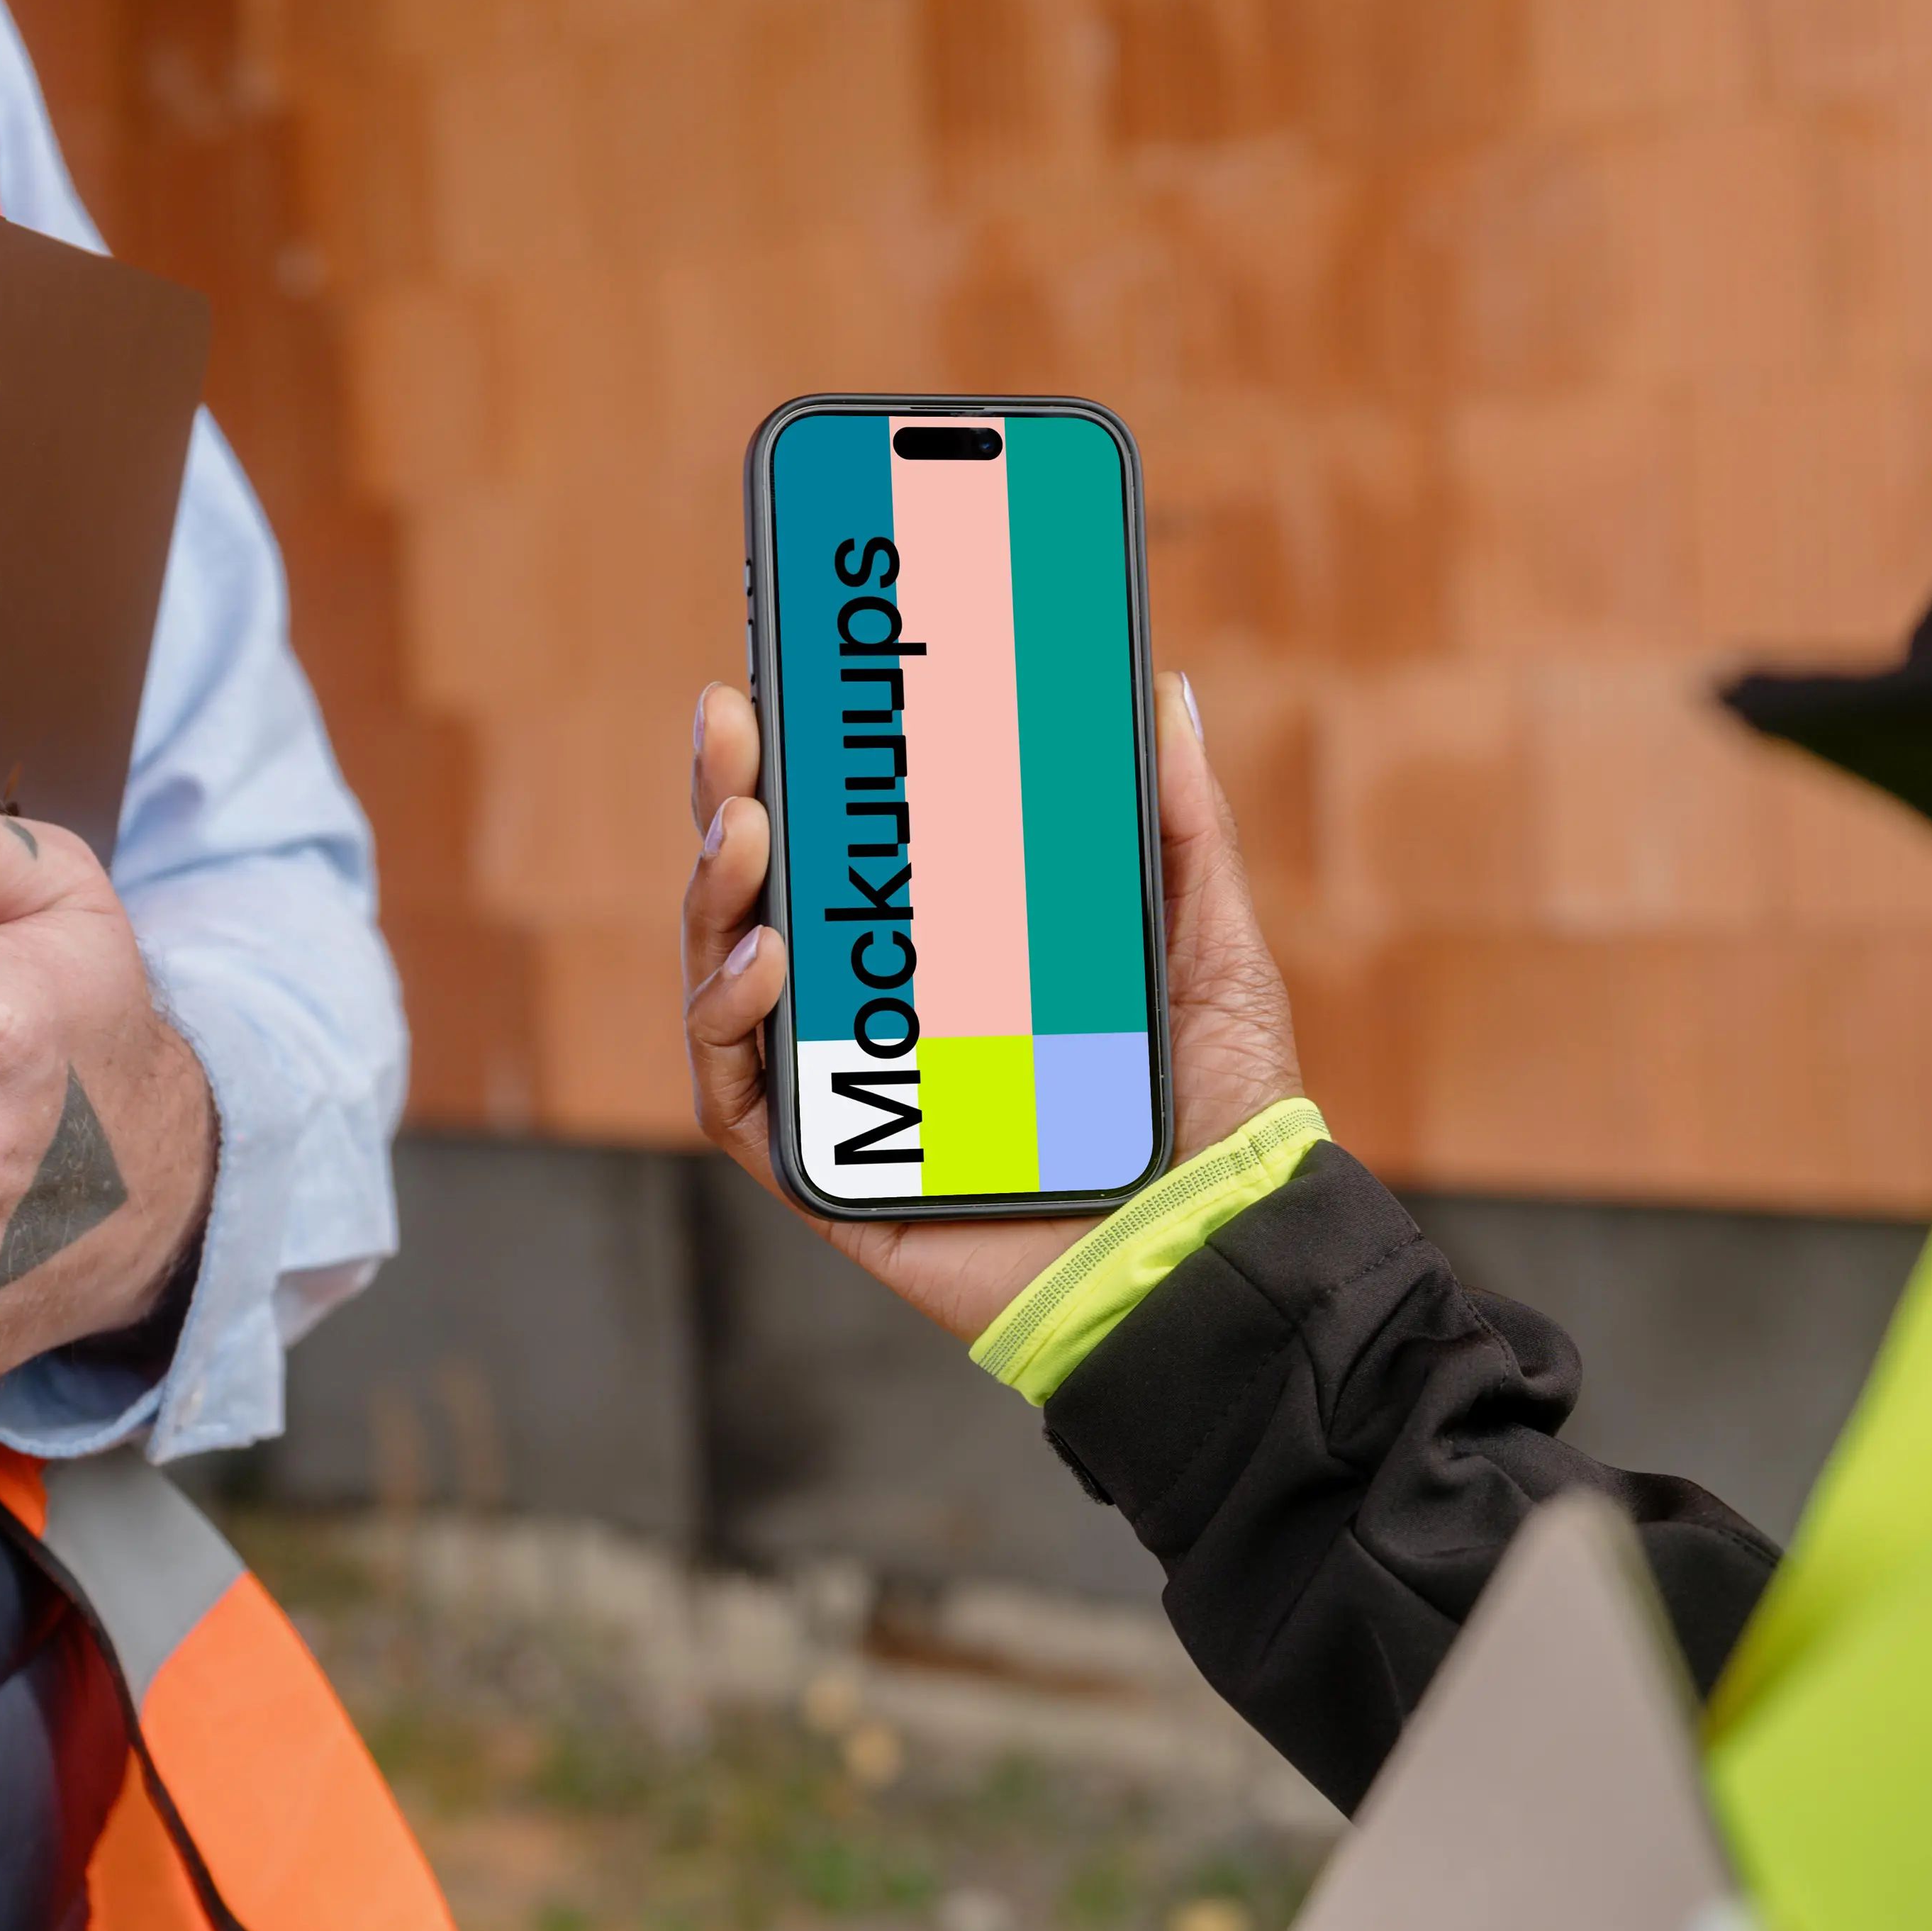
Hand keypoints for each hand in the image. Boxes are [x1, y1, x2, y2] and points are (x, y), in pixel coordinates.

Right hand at [683, 671, 1306, 1344]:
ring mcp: (847, 1092)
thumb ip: (1180, 826)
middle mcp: (881, 1015)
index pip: (848, 846)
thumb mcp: (1207, 946)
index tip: (783, 675)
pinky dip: (727, 1021)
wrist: (1216, 1256)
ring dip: (715, 894)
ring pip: (729, 979)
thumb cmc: (1214, 1115)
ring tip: (747, 825)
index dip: (798, 763)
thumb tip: (1159, 691)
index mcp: (950, 953)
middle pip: (763, 895)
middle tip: (730, 719)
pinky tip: (767, 958)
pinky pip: (735, 1096)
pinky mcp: (827, 1178)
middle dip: (727, 798)